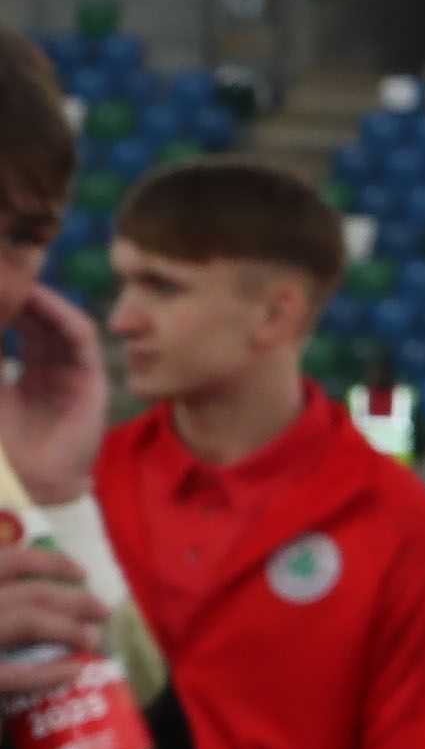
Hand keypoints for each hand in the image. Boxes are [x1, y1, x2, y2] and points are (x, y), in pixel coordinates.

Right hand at [0, 540, 103, 698]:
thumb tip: (24, 589)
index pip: (8, 558)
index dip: (50, 562)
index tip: (80, 573)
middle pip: (30, 591)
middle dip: (75, 601)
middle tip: (101, 612)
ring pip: (27, 620)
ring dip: (68, 628)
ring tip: (91, 638)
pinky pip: (13, 675)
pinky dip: (48, 673)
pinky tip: (73, 671)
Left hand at [1, 285, 105, 510]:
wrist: (26, 479)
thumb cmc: (2, 439)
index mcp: (25, 374)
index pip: (19, 327)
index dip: (8, 305)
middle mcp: (51, 370)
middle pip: (40, 320)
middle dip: (21, 295)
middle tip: (4, 269)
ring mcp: (73, 374)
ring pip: (60, 323)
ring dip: (39, 298)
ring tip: (17, 278)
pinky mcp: (92, 378)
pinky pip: (80, 336)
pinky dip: (61, 313)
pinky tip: (38, 298)